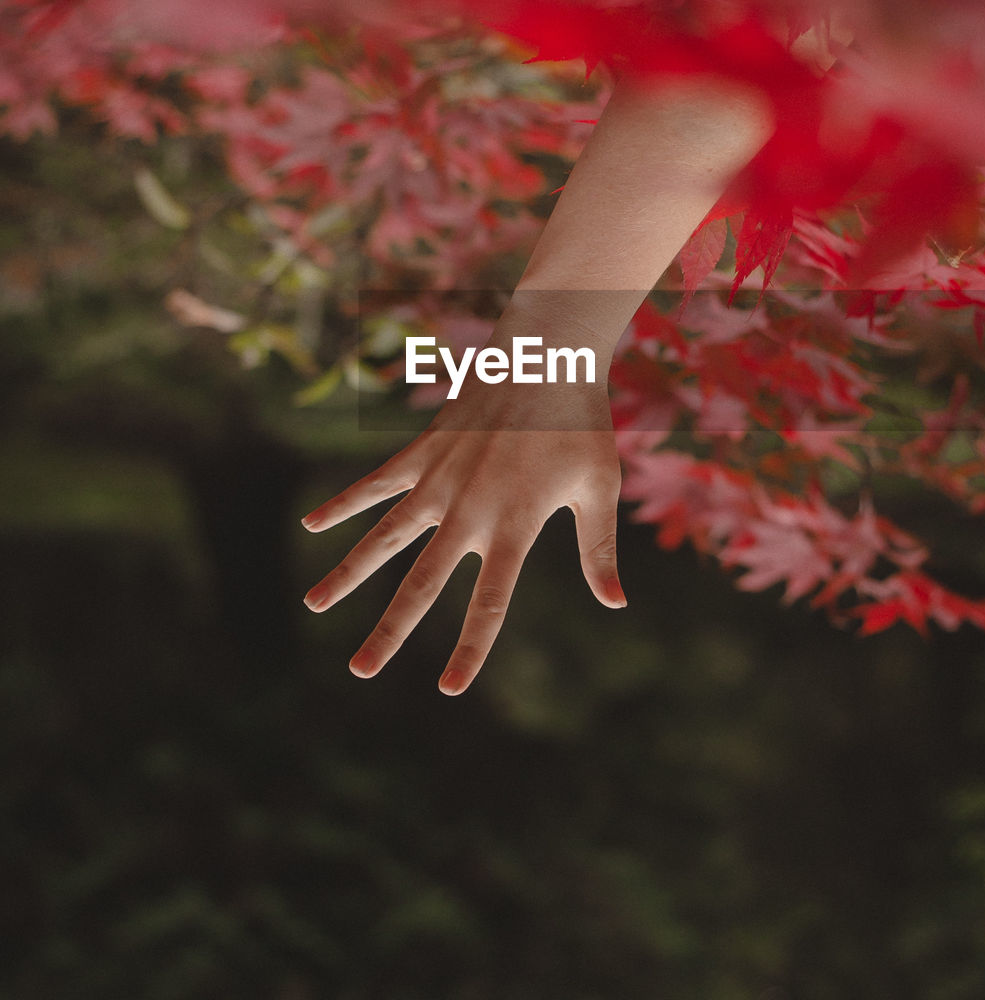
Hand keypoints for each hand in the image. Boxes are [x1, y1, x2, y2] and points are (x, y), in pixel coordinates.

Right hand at [301, 376, 624, 695]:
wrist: (548, 352)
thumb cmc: (581, 423)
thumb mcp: (599, 488)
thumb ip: (598, 550)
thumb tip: (615, 605)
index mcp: (514, 525)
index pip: (488, 602)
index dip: (469, 649)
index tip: (448, 688)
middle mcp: (468, 509)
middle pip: (420, 583)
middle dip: (389, 631)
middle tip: (360, 670)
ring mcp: (439, 479)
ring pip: (383, 537)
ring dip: (347, 574)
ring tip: (312, 605)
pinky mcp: (423, 450)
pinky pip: (375, 483)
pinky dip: (343, 504)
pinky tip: (312, 526)